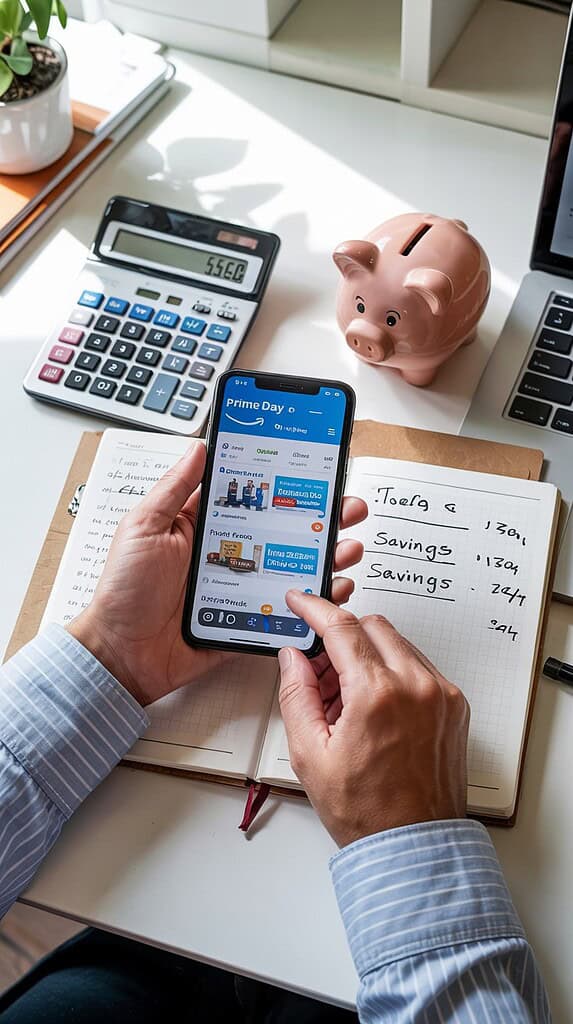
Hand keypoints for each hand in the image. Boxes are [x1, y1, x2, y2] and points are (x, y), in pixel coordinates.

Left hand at [67, 442, 366, 706]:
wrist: (122, 653)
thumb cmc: (125, 590)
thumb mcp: (144, 527)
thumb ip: (175, 488)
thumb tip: (200, 447)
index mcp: (206, 526)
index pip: (254, 497)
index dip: (285, 483)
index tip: (317, 470)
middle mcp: (230, 553)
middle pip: (286, 530)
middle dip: (322, 518)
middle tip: (350, 508)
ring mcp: (243, 587)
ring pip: (295, 567)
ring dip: (328, 556)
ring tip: (349, 547)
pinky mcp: (249, 621)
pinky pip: (289, 610)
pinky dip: (316, 601)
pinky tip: (336, 590)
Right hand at [278, 593, 468, 846]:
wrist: (414, 846)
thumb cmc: (364, 811)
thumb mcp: (310, 754)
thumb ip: (296, 694)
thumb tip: (293, 657)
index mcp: (377, 695)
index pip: (341, 628)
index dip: (314, 608)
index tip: (300, 601)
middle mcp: (416, 685)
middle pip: (372, 627)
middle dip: (341, 637)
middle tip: (320, 671)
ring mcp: (442, 694)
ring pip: (397, 643)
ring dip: (368, 654)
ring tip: (348, 699)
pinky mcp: (455, 705)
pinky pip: (419, 666)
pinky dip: (394, 671)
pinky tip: (375, 705)